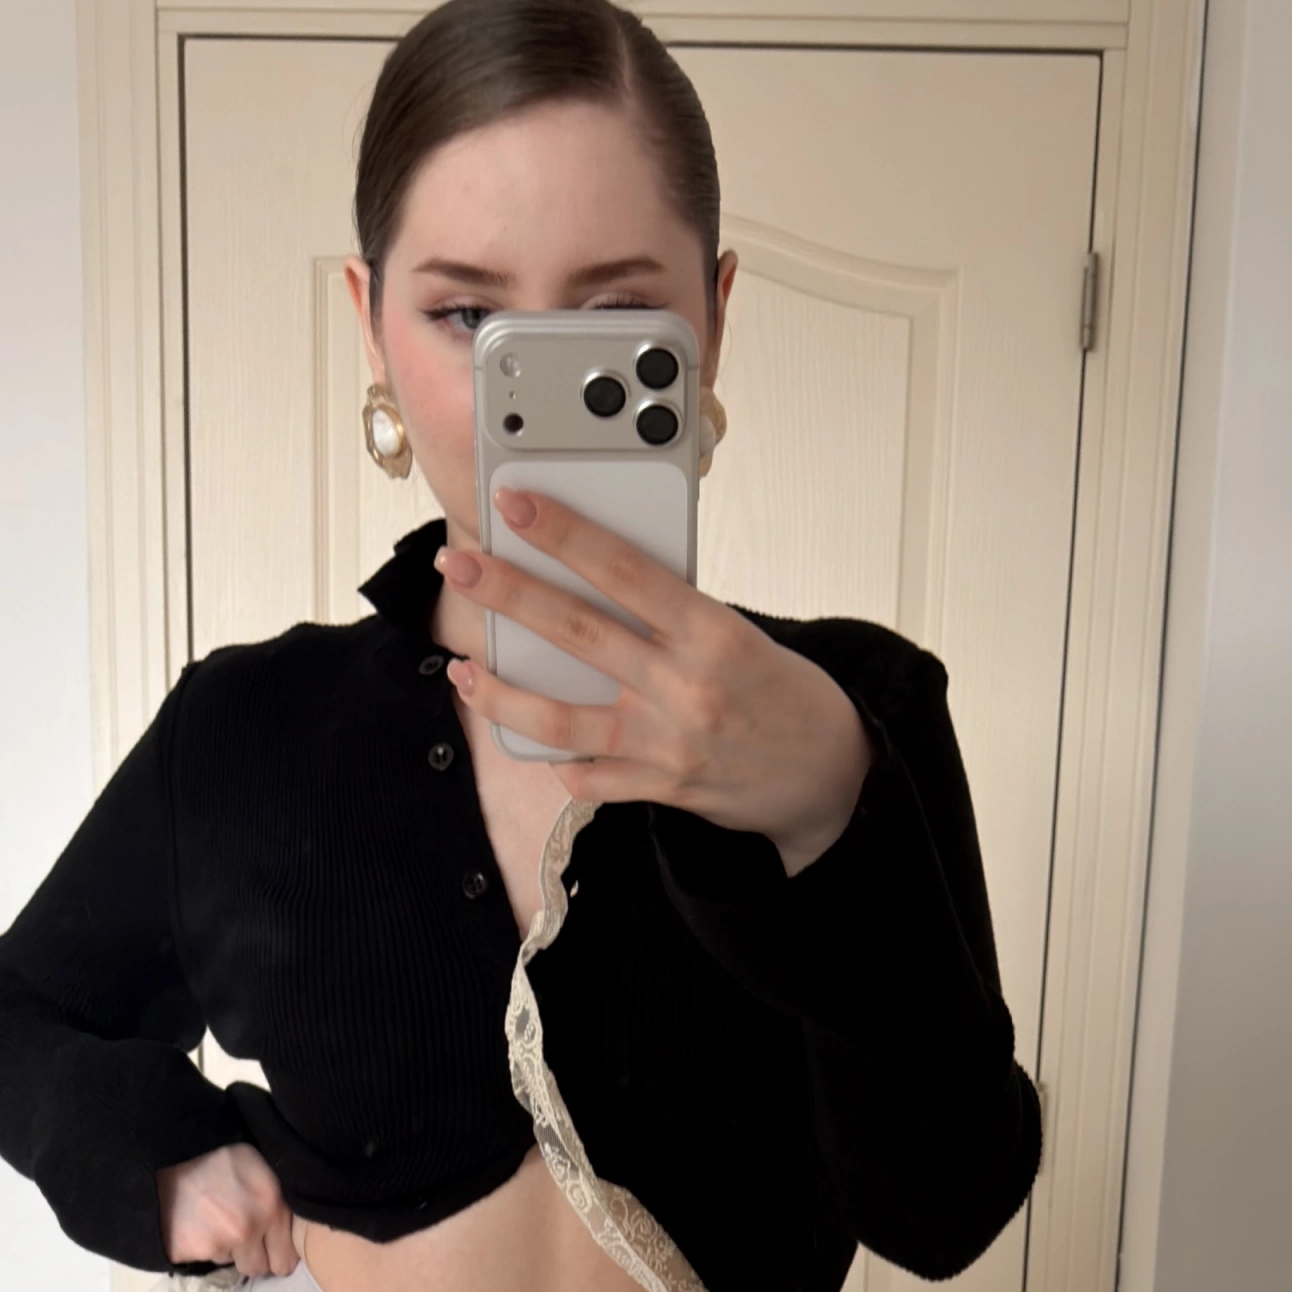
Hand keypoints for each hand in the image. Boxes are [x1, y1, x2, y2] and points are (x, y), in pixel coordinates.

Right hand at [158, 1138, 296, 1272]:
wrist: (170, 1144)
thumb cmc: (221, 1151)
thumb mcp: (264, 1168)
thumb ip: (279, 1204)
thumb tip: (290, 1235)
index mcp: (273, 1207)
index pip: (285, 1261)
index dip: (276, 1254)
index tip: (267, 1246)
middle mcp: (247, 1230)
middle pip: (257, 1269)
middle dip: (251, 1256)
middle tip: (237, 1234)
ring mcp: (215, 1243)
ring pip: (227, 1261)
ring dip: (222, 1246)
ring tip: (210, 1217)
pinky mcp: (186, 1250)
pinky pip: (199, 1259)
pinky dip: (195, 1245)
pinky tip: (191, 1221)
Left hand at [441, 492, 872, 875]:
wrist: (830, 777)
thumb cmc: (783, 694)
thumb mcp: (739, 636)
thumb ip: (673, 617)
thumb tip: (597, 585)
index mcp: (710, 633)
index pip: (624, 570)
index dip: (565, 533)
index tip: (518, 503)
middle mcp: (684, 688)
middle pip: (576, 633)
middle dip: (507, 594)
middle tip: (460, 565)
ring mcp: (667, 744)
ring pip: (562, 718)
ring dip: (502, 694)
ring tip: (462, 673)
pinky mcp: (661, 789)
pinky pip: (588, 778)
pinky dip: (557, 759)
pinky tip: (534, 738)